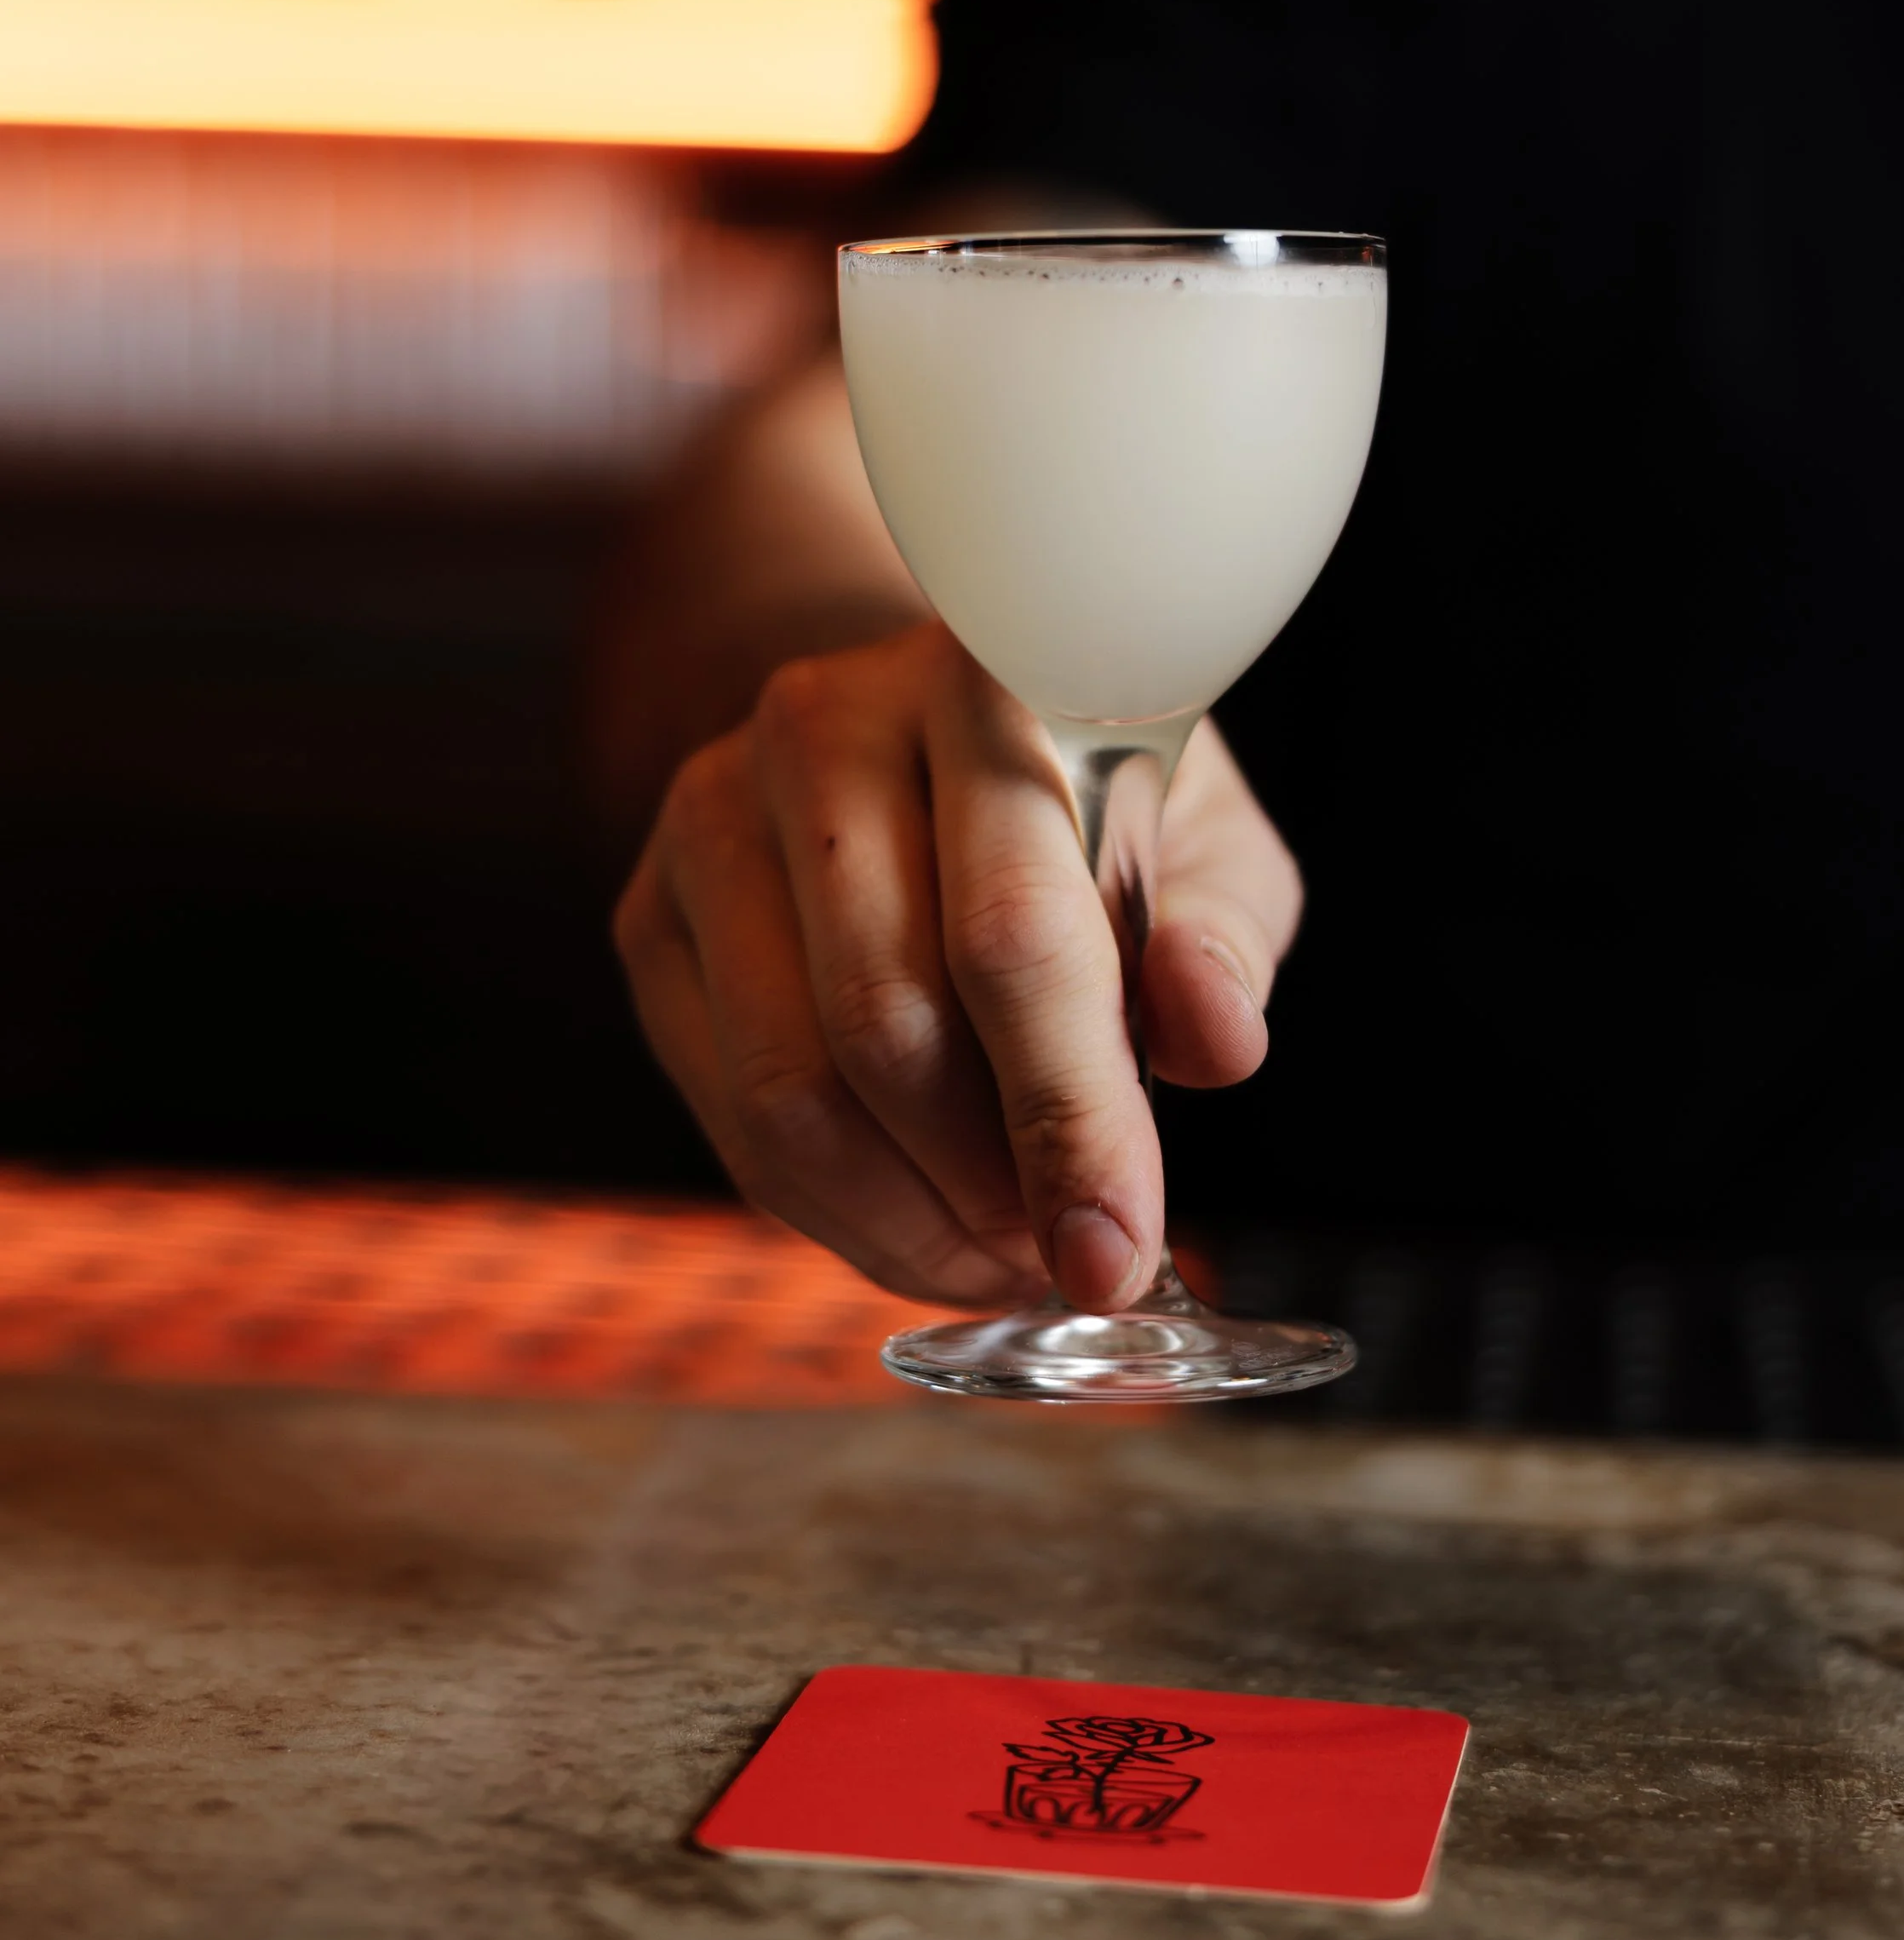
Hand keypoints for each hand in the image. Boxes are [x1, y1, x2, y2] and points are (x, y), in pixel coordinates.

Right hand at [614, 620, 1302, 1311]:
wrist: (922, 738)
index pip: (1014, 935)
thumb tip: (1214, 1041)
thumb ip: (1218, 942)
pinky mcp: (650, 909)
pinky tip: (919, 1221)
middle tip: (1065, 1254)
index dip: (1069, 1116)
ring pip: (789, 1090)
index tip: (1115, 1251)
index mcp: (986, 684)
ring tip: (1001, 1251)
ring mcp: (714, 814)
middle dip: (989, 1189)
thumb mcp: (1204, 849)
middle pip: (886, 1026)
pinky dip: (833, 1210)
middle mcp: (825, 727)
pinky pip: (729, 1115)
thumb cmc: (1091, 808)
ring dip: (907, 1220)